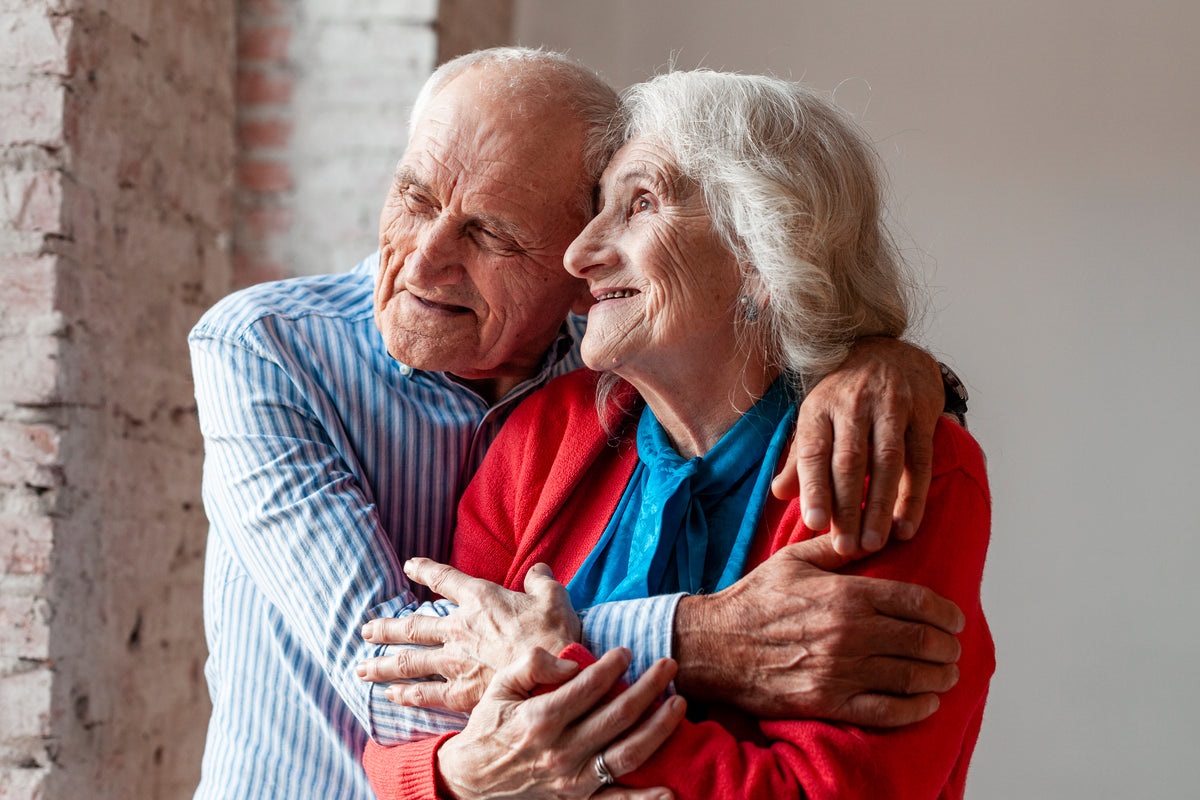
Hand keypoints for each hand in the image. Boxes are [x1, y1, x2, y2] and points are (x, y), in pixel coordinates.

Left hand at [357, 560, 580, 711]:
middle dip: (387, 628)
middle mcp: (460, 628)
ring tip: (361, 668)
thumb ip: (541, 580)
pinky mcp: (461, 693)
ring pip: (409, 661)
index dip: (425, 570)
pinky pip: (425, 694)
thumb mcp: (554, 596)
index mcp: (480, 599)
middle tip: (366, 631)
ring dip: (382, 664)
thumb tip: (538, 569)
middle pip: (413, 626)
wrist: (554, 672)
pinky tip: (390, 696)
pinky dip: (405, 695)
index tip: (409, 566)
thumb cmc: (555, 632)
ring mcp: (456, 662)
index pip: (445, 579)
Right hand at [437, 647, 683, 799]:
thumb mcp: (499, 688)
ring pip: (627, 754)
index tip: (627, 650)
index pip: (589, 687)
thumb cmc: (490, 727)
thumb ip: (531, 665)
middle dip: (650, 687)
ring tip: (679, 703)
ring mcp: (572, 781)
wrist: (470, 781)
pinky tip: (670, 790)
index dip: (613, 665)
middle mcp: (560, 751)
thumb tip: (572, 664)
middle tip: (670, 664)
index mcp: (540, 720)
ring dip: (659, 728)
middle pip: (618, 716)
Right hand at [672, 534, 963, 726]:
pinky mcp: (829, 701)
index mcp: (846, 594)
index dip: (946, 613)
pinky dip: (915, 709)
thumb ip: (838, 547)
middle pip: (922, 641)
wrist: (714, 645)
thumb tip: (875, 532)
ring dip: (940, 677)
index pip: (917, 602)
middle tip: (954, 649)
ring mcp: (841, 670)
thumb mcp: (794, 560)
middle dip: (948, 647)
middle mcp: (850, 632)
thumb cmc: (754, 599)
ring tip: (947, 675)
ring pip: (911, 677)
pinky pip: (887, 711)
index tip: (956, 618)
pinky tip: (927, 703)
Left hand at [771, 336, 942, 554]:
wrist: (889, 351)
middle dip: (847, 507)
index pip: (813, 451)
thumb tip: (779, 494)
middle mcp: (853, 405)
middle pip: (849, 461)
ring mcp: (890, 407)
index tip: (815, 523)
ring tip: (874, 543)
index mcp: (819, 409)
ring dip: (880, 506)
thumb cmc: (845, 396)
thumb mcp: (816, 418)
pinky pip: (919, 460)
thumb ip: (800, 458)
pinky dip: (914, 496)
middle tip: (846, 547)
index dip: (813, 488)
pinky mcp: (921, 413)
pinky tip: (906, 525)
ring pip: (886, 462)